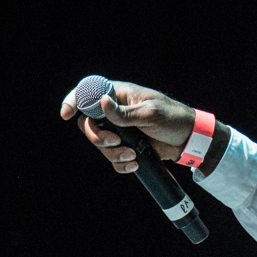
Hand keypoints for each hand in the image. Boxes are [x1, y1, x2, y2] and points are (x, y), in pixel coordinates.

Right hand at [60, 80, 195, 172]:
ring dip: (112, 153)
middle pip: (88, 123)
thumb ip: (125, 113)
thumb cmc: (173, 119)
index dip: (73, 101)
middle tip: (115, 142)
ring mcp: (120, 130)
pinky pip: (113, 158)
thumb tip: (102, 103)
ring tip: (132, 156)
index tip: (66, 115)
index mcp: (119, 95)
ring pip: (100, 143)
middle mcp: (115, 111)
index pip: (88, 92)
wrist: (190, 140)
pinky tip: (135, 164)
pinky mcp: (127, 146)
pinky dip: (120, 164)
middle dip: (97, 137)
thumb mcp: (151, 113)